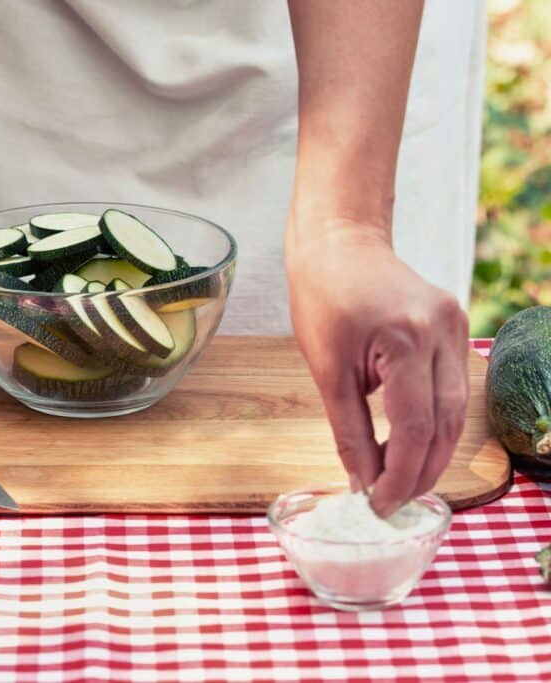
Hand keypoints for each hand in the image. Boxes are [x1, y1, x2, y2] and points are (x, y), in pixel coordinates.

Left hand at [286, 219, 469, 515]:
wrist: (340, 243)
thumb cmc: (323, 297)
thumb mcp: (326, 369)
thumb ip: (349, 429)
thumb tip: (363, 481)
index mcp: (406, 339)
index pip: (414, 427)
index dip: (400, 474)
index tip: (381, 505)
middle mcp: (443, 332)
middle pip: (446, 424)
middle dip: (422, 471)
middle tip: (393, 502)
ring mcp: (456, 327)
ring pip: (457, 410)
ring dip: (432, 451)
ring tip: (402, 482)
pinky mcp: (456, 327)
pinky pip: (453, 387)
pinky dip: (434, 421)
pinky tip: (410, 444)